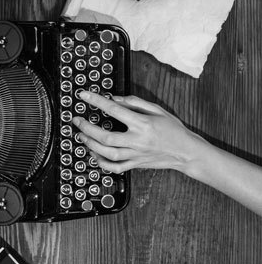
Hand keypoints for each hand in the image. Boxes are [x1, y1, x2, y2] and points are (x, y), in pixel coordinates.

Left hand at [71, 91, 207, 173]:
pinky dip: (101, 162)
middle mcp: (138, 140)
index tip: (83, 96)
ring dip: (90, 145)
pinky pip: (115, 167)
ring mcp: (136, 155)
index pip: (114, 110)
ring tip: (81, 136)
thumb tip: (113, 98)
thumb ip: (135, 102)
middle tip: (77, 120)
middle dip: (87, 128)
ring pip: (108, 153)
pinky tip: (94, 154)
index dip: (96, 101)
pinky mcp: (135, 164)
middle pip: (106, 136)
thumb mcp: (157, 110)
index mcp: (143, 124)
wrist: (187, 152)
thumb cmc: (173, 129)